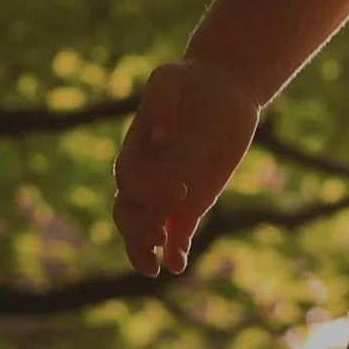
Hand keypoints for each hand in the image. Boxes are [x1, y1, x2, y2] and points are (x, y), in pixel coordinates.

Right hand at [114, 59, 262, 275]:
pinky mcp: (192, 202)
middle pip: (126, 214)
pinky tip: (178, 265)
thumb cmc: (190, 79)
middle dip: (135, 232)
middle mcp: (147, 176)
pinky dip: (175, 252)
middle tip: (157, 237)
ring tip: (157, 269)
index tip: (179, 188)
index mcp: (135, 151)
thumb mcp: (169, 79)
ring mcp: (168, 193)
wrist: (222, 88)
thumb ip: (160, 105)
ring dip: (144, 251)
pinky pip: (178, 234)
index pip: (128, 181)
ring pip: (145, 231)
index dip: (144, 191)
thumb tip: (162, 139)